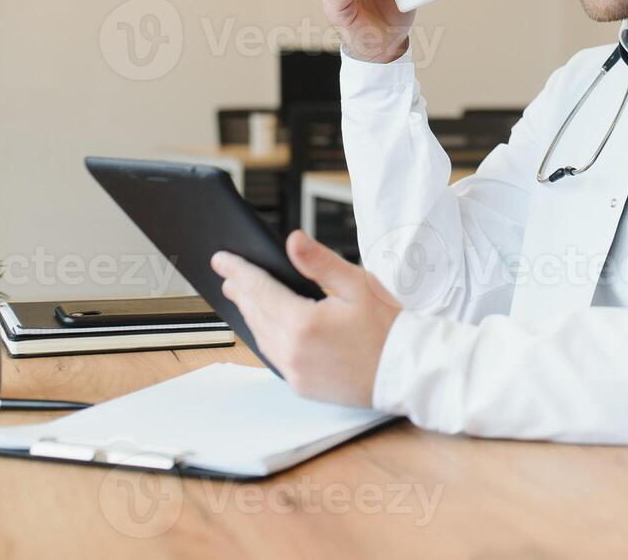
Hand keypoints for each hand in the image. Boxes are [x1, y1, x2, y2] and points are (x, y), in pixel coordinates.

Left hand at [210, 230, 401, 406]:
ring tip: (245, 296)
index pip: (259, 289)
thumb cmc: (388, 326)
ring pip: (261, 337)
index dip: (238, 271)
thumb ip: (320, 262)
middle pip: (255, 313)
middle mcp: (293, 352)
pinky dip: (266, 337)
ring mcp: (295, 372)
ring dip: (251, 314)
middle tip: (230, 275)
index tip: (222, 259)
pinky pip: (273, 357)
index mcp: (303, 323)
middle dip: (241, 291)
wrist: (406, 371)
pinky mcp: (302, 386)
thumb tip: (291, 241)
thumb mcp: (358, 284)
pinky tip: (267, 326)